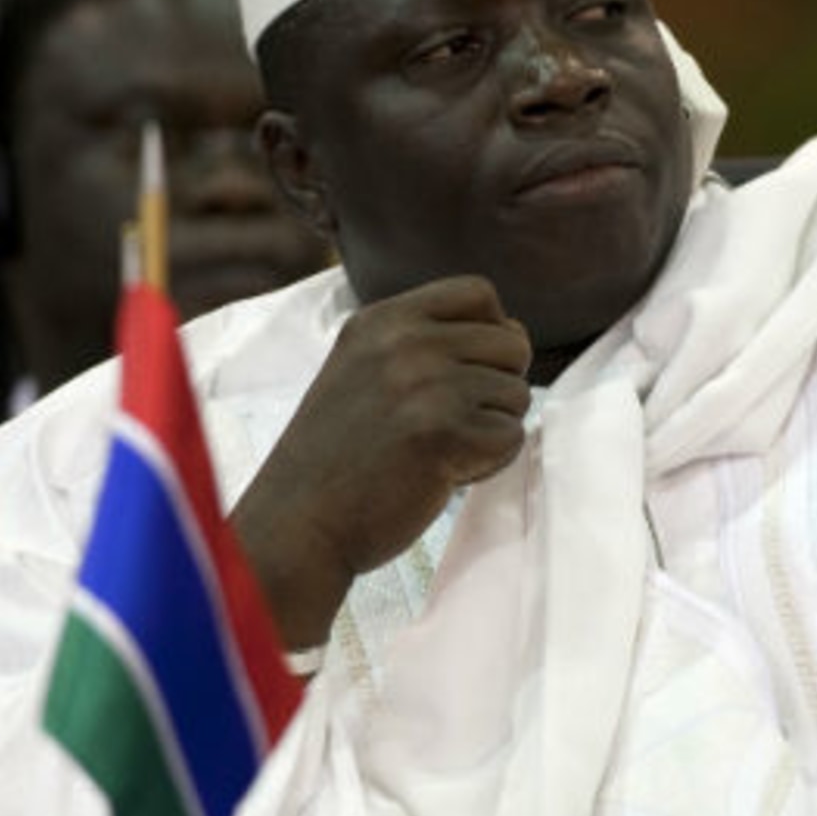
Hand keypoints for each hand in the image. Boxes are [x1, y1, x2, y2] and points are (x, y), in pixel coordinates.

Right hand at [230, 275, 532, 648]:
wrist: (299, 522)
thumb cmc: (338, 454)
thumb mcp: (362, 368)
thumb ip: (423, 342)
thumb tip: (514, 333)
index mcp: (383, 319)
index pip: (479, 293)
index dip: (492, 331)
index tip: (468, 372)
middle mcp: (406, 342)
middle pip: (510, 344)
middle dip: (496, 387)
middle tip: (449, 424)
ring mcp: (427, 385)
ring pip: (517, 394)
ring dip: (490, 430)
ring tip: (436, 452)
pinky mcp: (446, 434)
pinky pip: (511, 438)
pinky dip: (488, 464)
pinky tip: (440, 475)